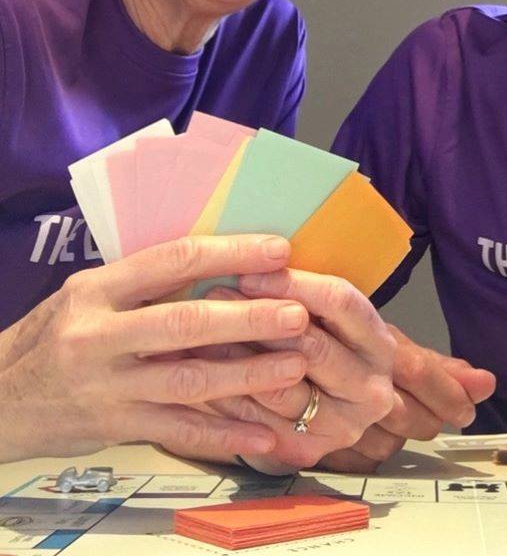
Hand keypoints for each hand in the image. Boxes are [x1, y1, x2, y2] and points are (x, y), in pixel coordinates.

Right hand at [0, 235, 311, 463]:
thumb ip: (150, 283)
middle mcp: (99, 336)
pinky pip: (178, 432)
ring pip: (187, 382)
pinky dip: (224, 434)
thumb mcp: (93, 294)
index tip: (279, 250)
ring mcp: (106, 387)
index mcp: (99, 289)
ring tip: (294, 366)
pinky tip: (263, 434)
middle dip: (246, 319)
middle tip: (297, 312)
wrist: (1, 397)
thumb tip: (229, 260)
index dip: (230, 254)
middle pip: (183, 324)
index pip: (173, 261)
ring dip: (247, 376)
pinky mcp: (115, 427)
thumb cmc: (61, 334)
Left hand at [197, 271, 396, 472]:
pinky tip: (202, 371)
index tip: (249, 271)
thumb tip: (254, 262)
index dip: (292, 283)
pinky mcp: (309, 452)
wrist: (335, 408)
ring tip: (199, 331)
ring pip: (283, 386)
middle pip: (312, 345)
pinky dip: (227, 395)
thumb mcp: (331, 319)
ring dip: (235, 356)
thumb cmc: (326, 348)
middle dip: (258, 317)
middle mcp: (371, 388)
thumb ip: (306, 295)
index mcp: (381, 343)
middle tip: (212, 295)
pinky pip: (260, 421)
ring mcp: (343, 426)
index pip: (340, 302)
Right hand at [319, 324, 495, 472]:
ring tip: (388, 415)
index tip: (467, 412)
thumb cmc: (341, 344)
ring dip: (397, 434)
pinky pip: (361, 463)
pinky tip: (366, 431)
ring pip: (390, 445)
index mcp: (377, 346)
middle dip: (429, 419)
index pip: (422, 371)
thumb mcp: (389, 344)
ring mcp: (332, 414)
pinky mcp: (313, 445)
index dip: (450, 395)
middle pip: (412, 417)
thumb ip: (439, 368)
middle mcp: (355, 381)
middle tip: (430, 412)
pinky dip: (370, 451)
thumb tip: (488, 384)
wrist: (275, 350)